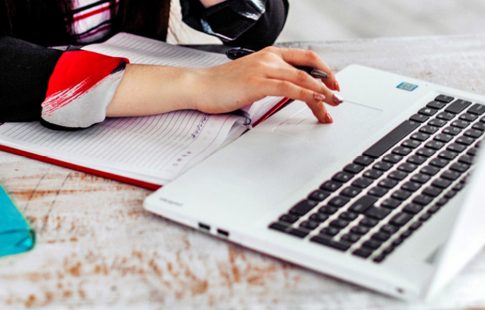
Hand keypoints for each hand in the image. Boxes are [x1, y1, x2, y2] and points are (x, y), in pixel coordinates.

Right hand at [193, 46, 340, 122]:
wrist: (198, 86)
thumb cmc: (221, 85)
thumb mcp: (251, 78)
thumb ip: (271, 81)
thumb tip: (289, 93)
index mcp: (269, 54)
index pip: (305, 58)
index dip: (323, 70)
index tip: (332, 84)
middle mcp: (269, 58)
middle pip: (309, 68)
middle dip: (329, 82)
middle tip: (339, 96)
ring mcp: (264, 69)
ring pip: (303, 78)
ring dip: (322, 93)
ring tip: (333, 105)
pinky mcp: (258, 83)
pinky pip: (289, 89)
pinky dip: (307, 95)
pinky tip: (316, 102)